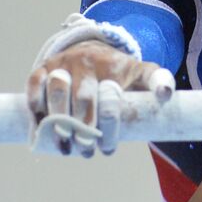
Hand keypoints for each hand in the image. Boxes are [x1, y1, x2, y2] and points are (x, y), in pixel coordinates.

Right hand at [26, 40, 173, 156]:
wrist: (92, 51)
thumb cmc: (119, 73)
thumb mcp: (141, 74)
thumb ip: (157, 80)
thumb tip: (165, 95)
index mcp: (115, 67)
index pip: (114, 96)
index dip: (110, 126)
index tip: (108, 149)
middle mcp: (89, 62)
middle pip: (85, 98)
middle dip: (85, 130)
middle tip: (86, 151)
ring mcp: (65, 63)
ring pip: (59, 89)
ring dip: (59, 122)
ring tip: (65, 145)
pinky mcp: (44, 67)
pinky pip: (35, 83)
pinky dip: (36, 105)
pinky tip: (40, 127)